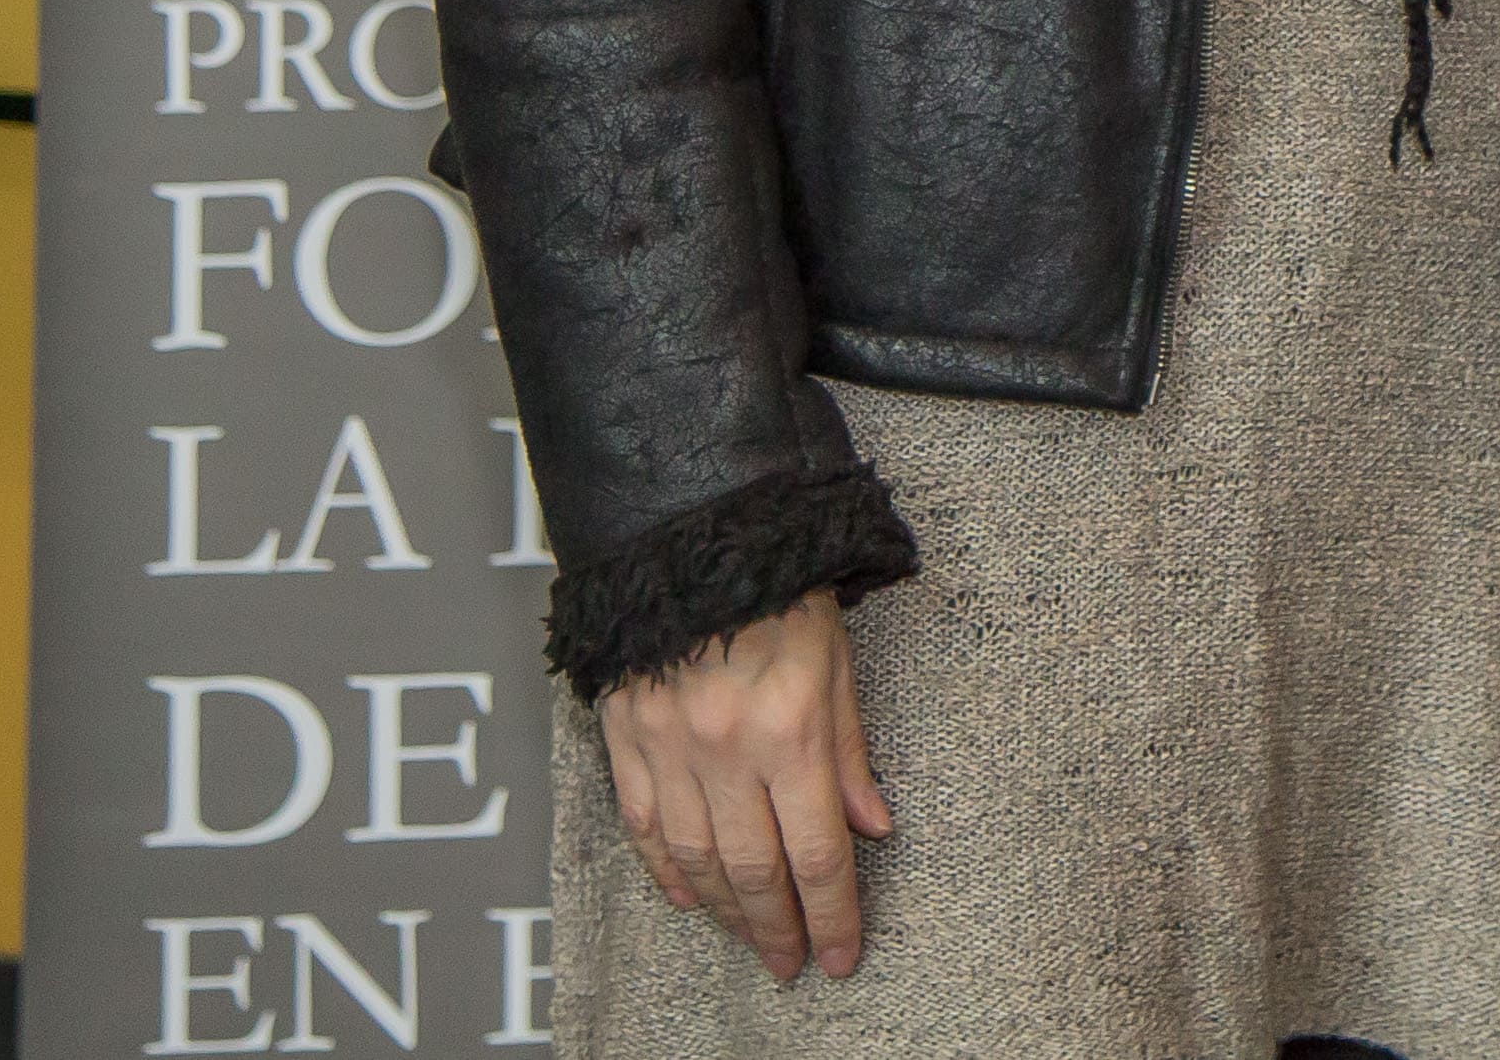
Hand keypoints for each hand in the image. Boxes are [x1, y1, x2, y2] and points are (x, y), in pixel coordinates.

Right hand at [597, 591, 890, 977]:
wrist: (690, 535)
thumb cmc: (780, 588)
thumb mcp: (839, 661)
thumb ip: (851, 752)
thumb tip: (873, 827)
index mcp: (790, 729)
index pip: (817, 851)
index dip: (832, 914)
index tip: (842, 955)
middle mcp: (726, 750)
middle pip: (755, 870)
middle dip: (778, 928)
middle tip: (793, 964)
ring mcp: (669, 748)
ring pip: (698, 860)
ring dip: (727, 911)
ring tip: (752, 937)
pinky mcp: (627, 739)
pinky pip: (647, 826)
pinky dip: (667, 871)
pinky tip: (691, 898)